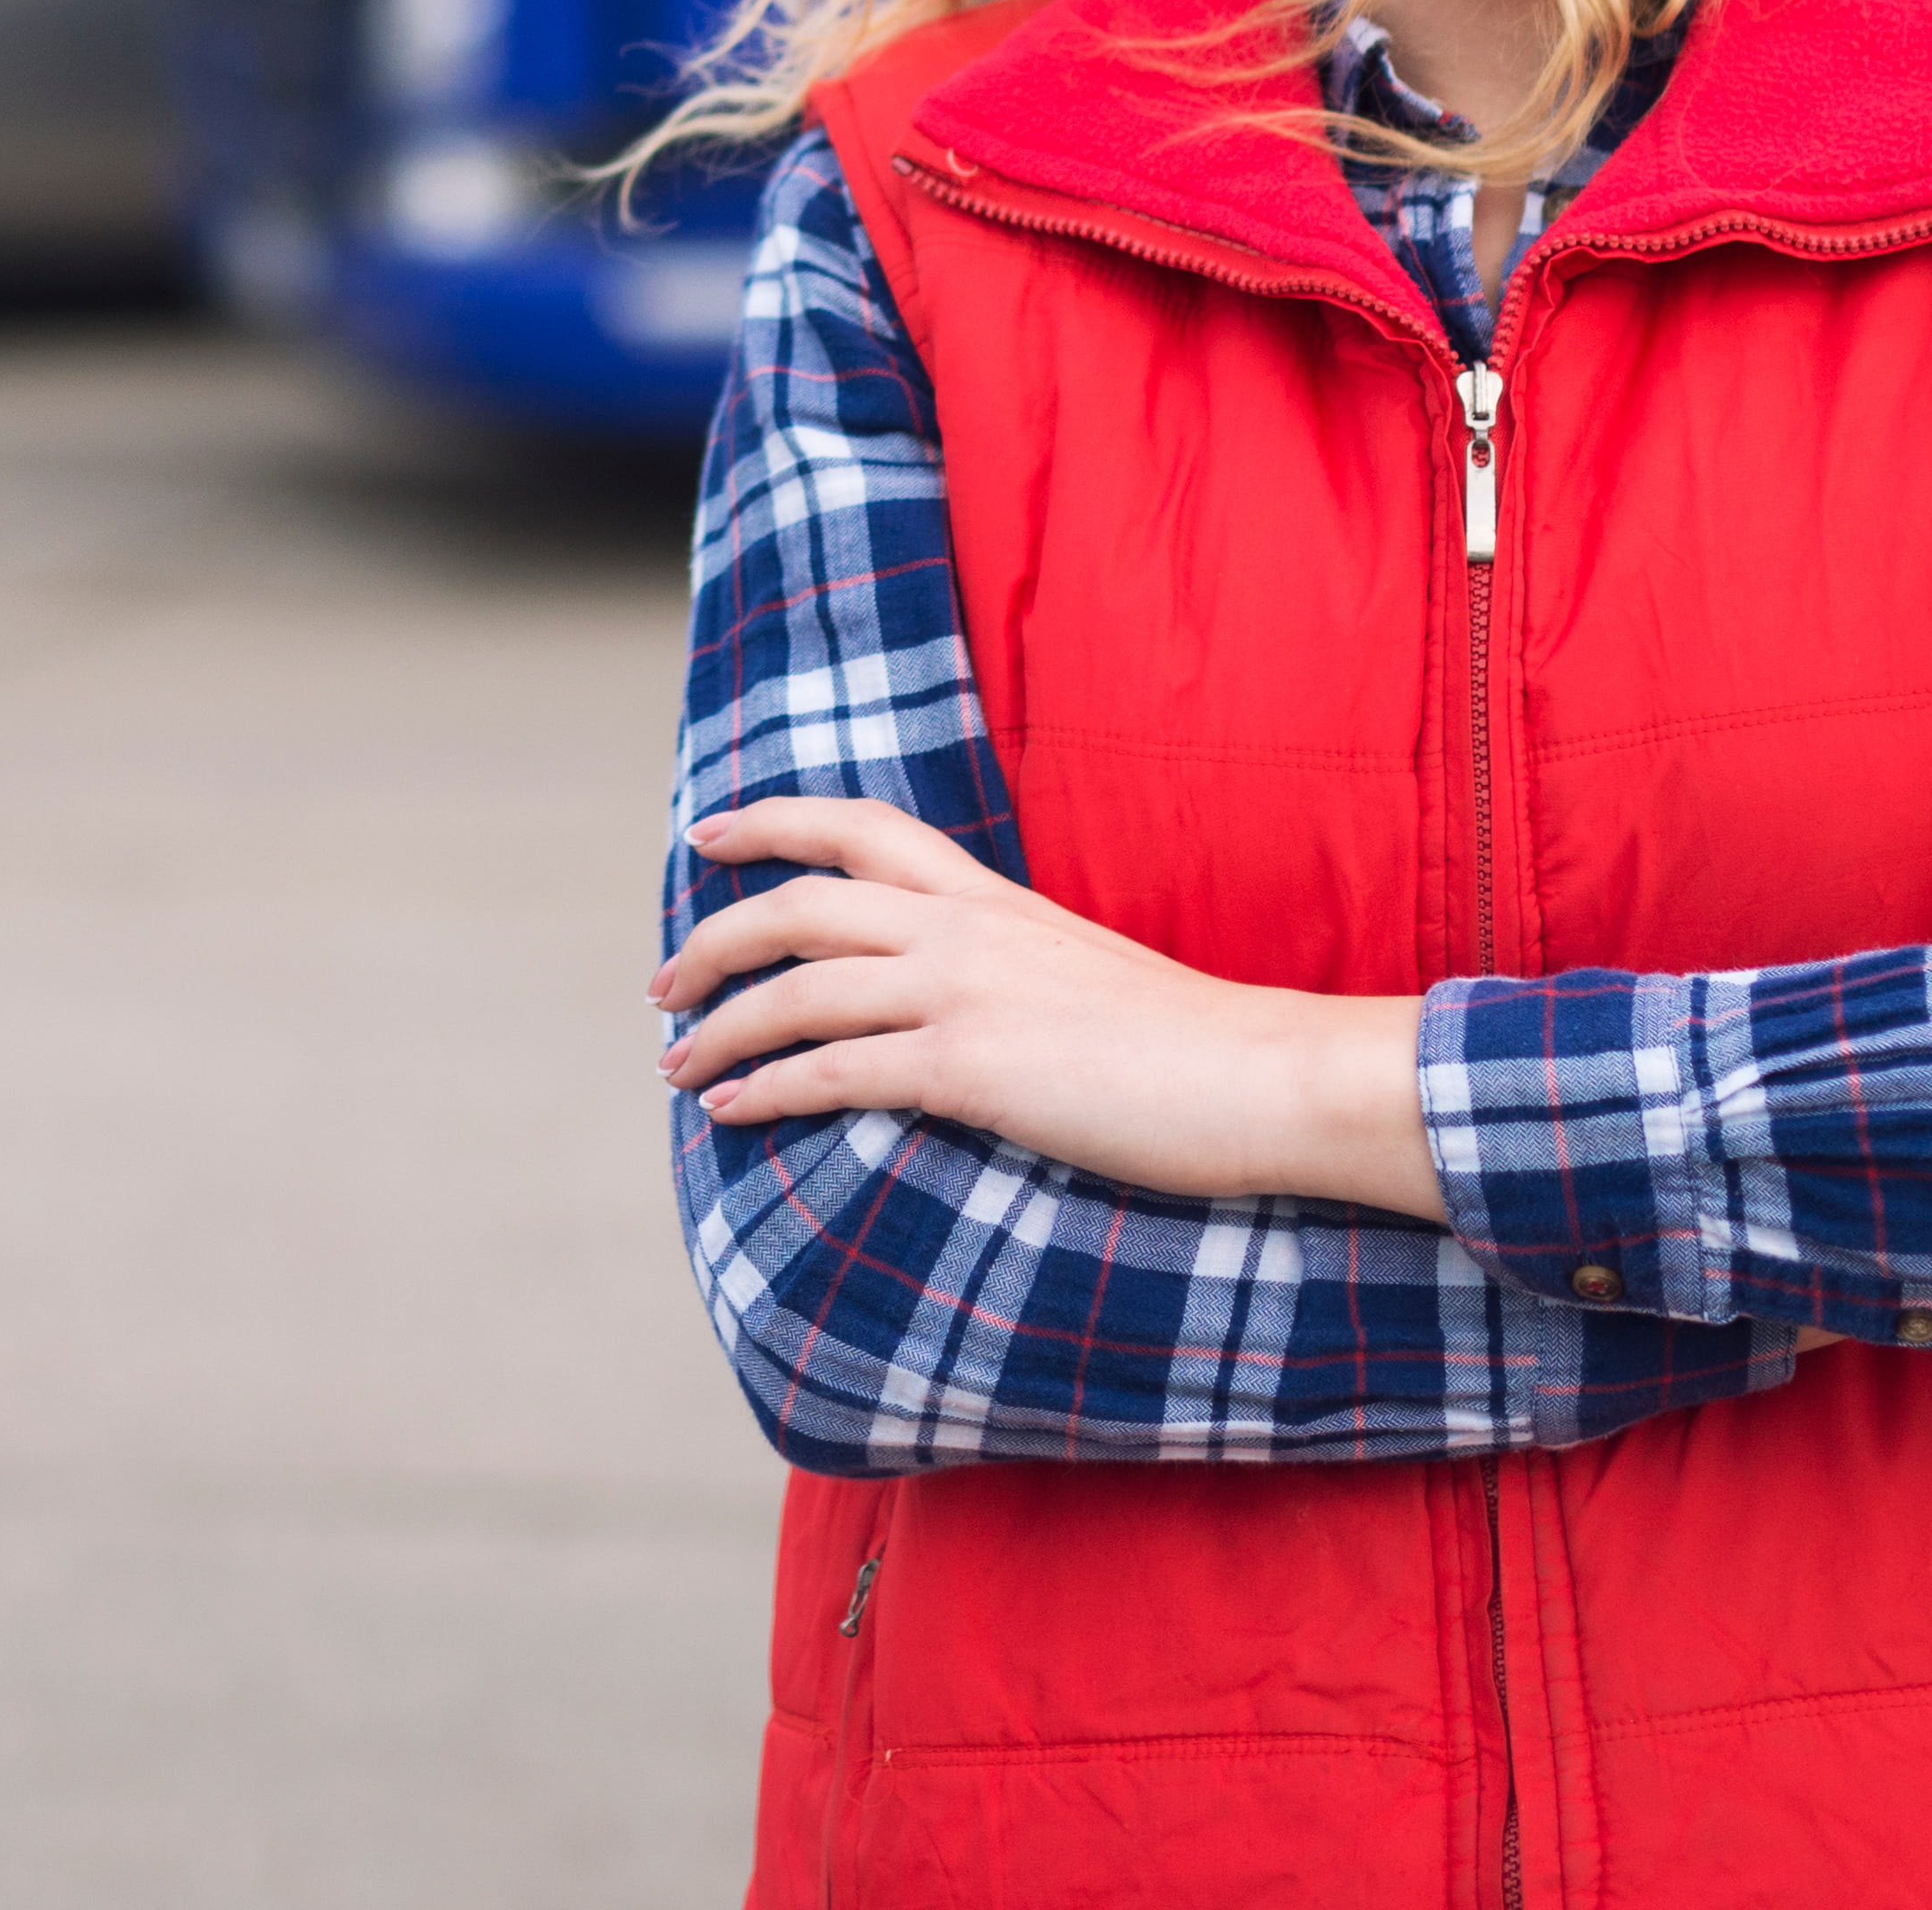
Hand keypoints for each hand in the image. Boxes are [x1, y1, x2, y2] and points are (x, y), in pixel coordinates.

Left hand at [651, 797, 1438, 1211]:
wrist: (1265, 1075)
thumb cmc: (1191, 1044)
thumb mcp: (1085, 971)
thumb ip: (1012, 967)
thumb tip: (966, 1001)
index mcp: (993, 897)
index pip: (862, 826)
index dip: (773, 821)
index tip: (710, 833)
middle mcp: (965, 929)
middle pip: (799, 905)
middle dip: (714, 938)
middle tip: (666, 986)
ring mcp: (964, 993)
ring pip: (797, 990)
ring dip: (720, 1028)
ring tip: (677, 1066)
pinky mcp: (971, 1067)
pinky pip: (833, 1070)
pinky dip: (766, 1088)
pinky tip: (730, 1110)